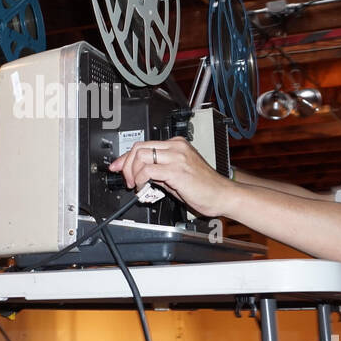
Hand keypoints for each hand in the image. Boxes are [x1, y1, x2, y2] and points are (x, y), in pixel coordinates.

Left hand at [107, 138, 235, 216]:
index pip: (144, 145)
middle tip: (125, 180)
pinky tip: (142, 187)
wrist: (223, 195)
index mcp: (177, 145)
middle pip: (138, 147)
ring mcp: (177, 157)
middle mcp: (176, 147)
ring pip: (141, 155)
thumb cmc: (205, 188)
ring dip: (132, 172)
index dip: (126, 157)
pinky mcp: (176, 170)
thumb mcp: (177, 176)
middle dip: (126, 164)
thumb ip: (159, 172)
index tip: (118, 167)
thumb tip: (140, 173)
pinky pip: (148, 170)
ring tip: (135, 185)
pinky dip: (140, 179)